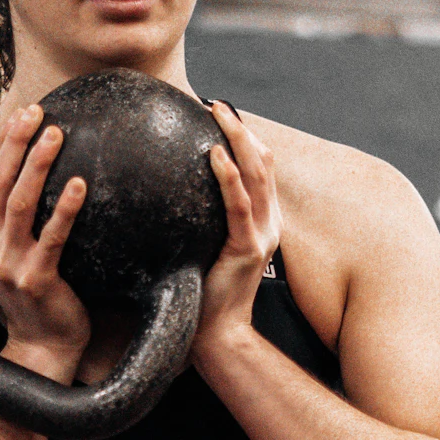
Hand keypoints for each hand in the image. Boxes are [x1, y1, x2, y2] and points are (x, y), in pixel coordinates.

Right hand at [0, 103, 91, 381]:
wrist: (41, 347)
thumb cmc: (35, 297)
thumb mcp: (12, 256)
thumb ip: (12, 222)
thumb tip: (27, 178)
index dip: (3, 144)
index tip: (22, 114)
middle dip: (17, 142)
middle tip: (38, 111)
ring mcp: (8, 265)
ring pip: (19, 203)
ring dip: (38, 164)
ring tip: (56, 135)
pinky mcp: (36, 279)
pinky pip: (52, 237)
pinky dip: (64, 208)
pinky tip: (79, 185)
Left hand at [194, 102, 281, 361]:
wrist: (217, 335)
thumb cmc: (203, 294)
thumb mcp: (204, 248)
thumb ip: (200, 221)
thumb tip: (169, 195)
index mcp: (262, 222)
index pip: (260, 170)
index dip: (245, 138)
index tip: (221, 114)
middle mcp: (269, 224)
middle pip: (263, 162)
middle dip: (242, 128)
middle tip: (218, 103)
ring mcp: (263, 235)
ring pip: (257, 174)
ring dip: (238, 138)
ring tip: (219, 112)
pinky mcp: (248, 248)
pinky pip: (239, 204)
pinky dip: (228, 176)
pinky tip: (213, 153)